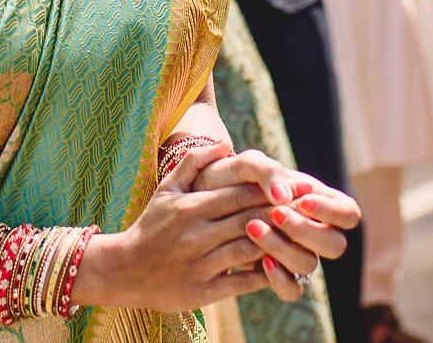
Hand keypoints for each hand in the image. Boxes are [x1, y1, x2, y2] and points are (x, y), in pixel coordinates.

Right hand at [76, 142, 282, 310]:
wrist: (125, 270)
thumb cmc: (151, 226)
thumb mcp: (167, 189)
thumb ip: (193, 162)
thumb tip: (224, 142)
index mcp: (191, 207)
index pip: (240, 193)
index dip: (270, 190)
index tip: (294, 188)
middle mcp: (197, 233)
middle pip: (250, 218)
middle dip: (281, 213)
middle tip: (307, 210)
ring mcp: (201, 263)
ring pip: (249, 249)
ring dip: (277, 242)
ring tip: (299, 237)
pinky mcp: (203, 291)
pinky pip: (242, 282)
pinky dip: (264, 274)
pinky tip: (280, 266)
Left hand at [193, 149, 358, 288]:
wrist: (196, 201)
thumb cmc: (225, 176)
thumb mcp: (243, 164)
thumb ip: (266, 170)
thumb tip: (286, 195)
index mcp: (314, 200)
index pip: (348, 213)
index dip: (333, 210)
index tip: (302, 200)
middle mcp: (309, 230)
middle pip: (336, 244)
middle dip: (307, 231)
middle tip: (276, 214)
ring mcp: (293, 253)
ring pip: (310, 264)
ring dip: (284, 248)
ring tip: (253, 228)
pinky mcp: (274, 273)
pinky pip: (292, 289)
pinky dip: (279, 277)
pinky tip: (260, 261)